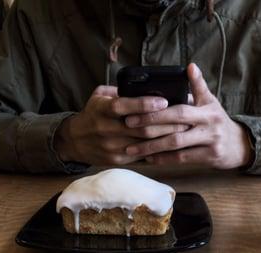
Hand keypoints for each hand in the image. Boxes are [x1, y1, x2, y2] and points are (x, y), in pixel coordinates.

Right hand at [53, 86, 188, 164]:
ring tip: (184, 130)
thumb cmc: (93, 113)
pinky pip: (141, 155)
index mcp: (101, 109)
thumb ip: (120, 90)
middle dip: (165, 123)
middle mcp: (105, 129)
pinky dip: (157, 150)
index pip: (122, 106)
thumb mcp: (100, 96)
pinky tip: (172, 144)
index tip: (164, 101)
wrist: (75, 141)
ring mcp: (111, 147)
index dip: (144, 104)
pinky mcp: (116, 160)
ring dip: (165, 137)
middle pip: (139, 128)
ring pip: (143, 144)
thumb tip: (147, 85)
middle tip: (185, 118)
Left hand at [124, 63, 252, 168]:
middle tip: (128, 125)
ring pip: (176, 145)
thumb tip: (190, 66)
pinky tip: (148, 158)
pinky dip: (163, 159)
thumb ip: (198, 86)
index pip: (180, 108)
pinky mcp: (209, 157)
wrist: (238, 145)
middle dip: (150, 126)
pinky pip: (181, 159)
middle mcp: (209, 125)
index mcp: (207, 109)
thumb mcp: (211, 102)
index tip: (137, 107)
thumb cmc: (218, 121)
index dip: (158, 110)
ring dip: (152, 147)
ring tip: (132, 148)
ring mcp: (209, 142)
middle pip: (175, 126)